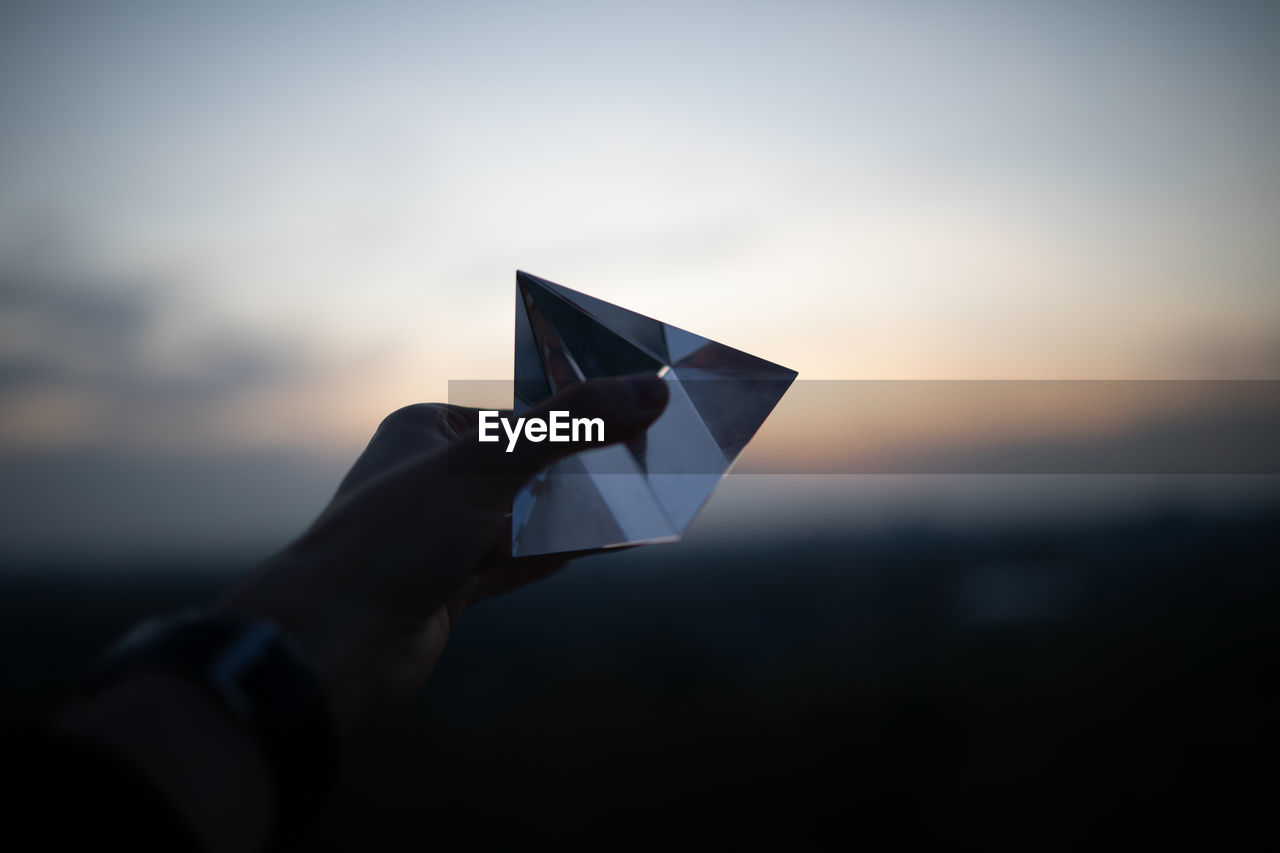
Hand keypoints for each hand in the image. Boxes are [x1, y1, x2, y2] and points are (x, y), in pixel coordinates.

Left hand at [220, 374, 668, 729]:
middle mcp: (430, 479)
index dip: (571, 417)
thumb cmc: (395, 535)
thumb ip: (570, 427)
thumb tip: (648, 394)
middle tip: (645, 461)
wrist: (335, 640)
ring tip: (637, 503)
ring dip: (572, 516)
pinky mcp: (449, 586)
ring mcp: (440, 535)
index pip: (512, 414)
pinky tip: (598, 548)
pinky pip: (514, 564)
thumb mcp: (489, 464)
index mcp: (424, 431)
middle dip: (578, 470)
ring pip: (521, 518)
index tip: (631, 416)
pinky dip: (553, 556)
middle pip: (522, 467)